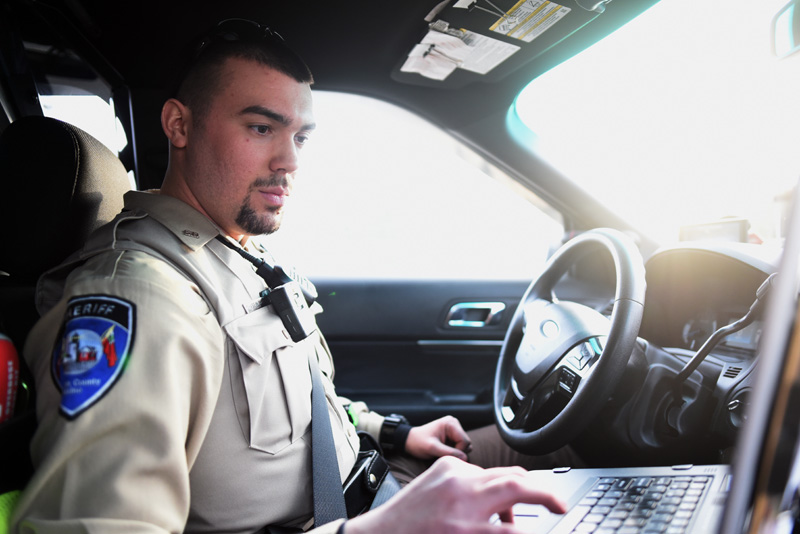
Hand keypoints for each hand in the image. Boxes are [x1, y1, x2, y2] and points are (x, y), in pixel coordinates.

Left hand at [344, 456, 566, 533]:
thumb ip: (501, 533)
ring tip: (503, 521)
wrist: (385, 533)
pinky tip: (479, 507)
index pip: (518, 489)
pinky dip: (484, 488)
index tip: (561, 507)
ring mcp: (451, 471)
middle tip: (544, 507)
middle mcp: (461, 483)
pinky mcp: (442, 466)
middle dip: (531, 492)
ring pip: (494, 476)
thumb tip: (524, 530)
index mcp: (469, 505)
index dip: (546, 495)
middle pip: (511, 476)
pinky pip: (474, 473)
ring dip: (505, 495)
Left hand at [405, 416, 471, 460]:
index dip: (459, 452)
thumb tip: (465, 458)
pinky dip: (454, 452)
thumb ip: (449, 452)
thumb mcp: (432, 448)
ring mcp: (454, 429)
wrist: (410, 441)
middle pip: (467, 443)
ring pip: (465, 446)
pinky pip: (460, 446)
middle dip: (458, 452)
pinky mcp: (452, 436)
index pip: (464, 441)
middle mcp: (454, 424)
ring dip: (456, 452)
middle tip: (444, 455)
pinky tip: (443, 451)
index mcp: (450, 423)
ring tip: (442, 452)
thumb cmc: (418, 443)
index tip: (446, 456)